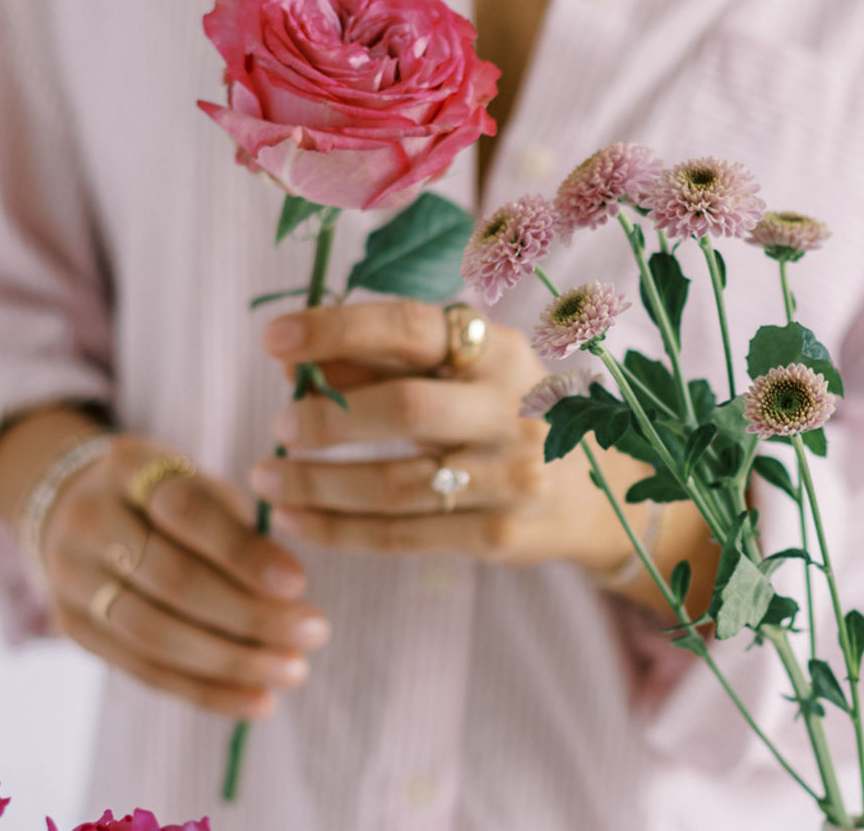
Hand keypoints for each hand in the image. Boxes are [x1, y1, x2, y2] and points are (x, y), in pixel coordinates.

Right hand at [40, 433, 331, 718]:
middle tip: (314, 632)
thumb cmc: (166, 494)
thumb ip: (237, 526)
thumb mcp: (198, 482)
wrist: (72, 507)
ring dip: (232, 661)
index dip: (242, 550)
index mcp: (129, 467)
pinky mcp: (73, 628)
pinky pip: (143, 670)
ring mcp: (71, 579)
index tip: (300, 582)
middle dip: (249, 614)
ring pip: (155, 634)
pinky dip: (205, 691)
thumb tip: (290, 592)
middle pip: (171, 580)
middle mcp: (89, 521)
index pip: (186, 510)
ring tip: (294, 670)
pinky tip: (256, 701)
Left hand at [251, 300, 650, 572]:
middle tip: (280, 424)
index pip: (412, 327)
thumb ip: (381, 361)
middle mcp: (512, 408)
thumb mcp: (461, 373)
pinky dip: (335, 529)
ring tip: (266, 475)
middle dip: (329, 418)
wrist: (597, 493)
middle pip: (406, 408)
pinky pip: (400, 535)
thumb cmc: (506, 415)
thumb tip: (292, 358)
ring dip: (317, 482)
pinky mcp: (498, 536)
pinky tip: (293, 518)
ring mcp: (511, 476)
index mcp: (500, 350)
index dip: (338, 329)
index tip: (274, 338)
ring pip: (395, 484)